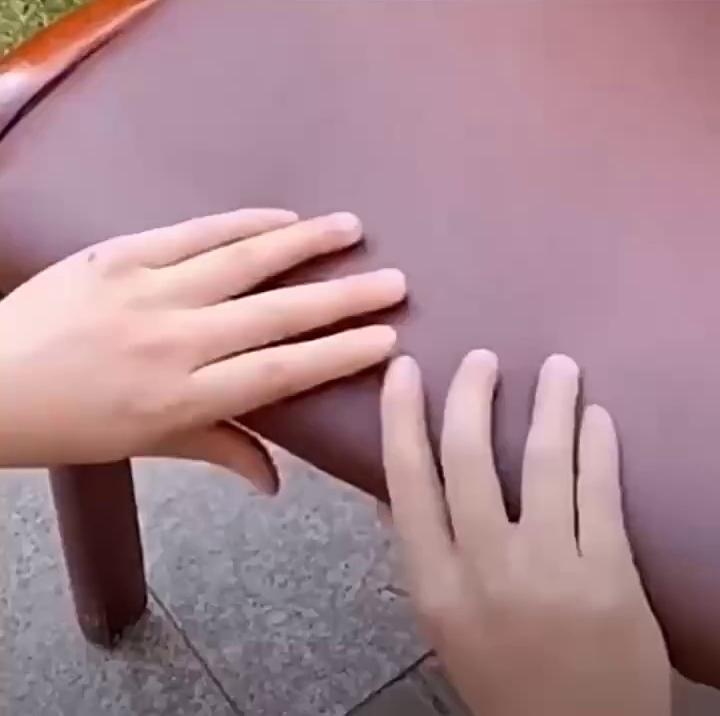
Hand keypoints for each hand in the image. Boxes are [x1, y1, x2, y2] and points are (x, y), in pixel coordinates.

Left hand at [0, 209, 405, 492]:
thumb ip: (221, 452)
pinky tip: (282, 216)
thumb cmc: (71, 425)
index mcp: (184, 399)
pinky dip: (243, 222)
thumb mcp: (150, 446)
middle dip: (344, 297)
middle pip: (277, 314)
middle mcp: (175, 343)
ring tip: (352, 229)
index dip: (339, 353)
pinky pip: (194, 231)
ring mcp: (147, 292)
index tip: (385, 337)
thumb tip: (276, 482)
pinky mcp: (120, 254)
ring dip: (304, 243)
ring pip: (243, 261)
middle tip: (394, 281)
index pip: (282, 372)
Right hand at [381, 352, 670, 715]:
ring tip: (558, 366)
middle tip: (483, 359)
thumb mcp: (442, 622)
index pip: (407, 481)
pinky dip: (598, 446)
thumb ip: (419, 550)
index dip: (401, 417)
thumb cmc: (499, 675)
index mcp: (435, 584)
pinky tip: (596, 418)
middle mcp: (486, 570)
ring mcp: (552, 571)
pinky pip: (601, 493)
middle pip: (470, 458)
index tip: (404, 370)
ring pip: (544, 462)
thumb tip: (394, 485)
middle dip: (473, 395)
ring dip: (551, 403)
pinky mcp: (611, 577)